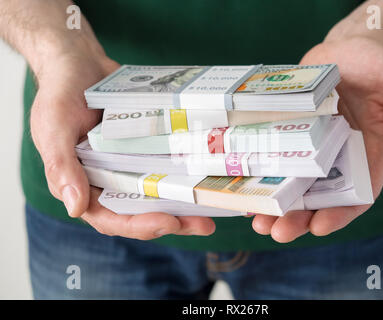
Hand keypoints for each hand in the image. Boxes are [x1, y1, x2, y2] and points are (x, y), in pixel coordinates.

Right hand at [30, 50, 214, 239]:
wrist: (80, 62)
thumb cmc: (58, 95)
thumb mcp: (53, 128)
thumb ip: (61, 167)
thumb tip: (75, 208)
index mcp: (82, 185)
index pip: (110, 217)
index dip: (139, 225)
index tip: (168, 223)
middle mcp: (108, 180)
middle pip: (141, 211)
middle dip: (173, 221)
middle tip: (203, 224)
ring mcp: (129, 165)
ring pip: (158, 192)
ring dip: (184, 203)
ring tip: (212, 209)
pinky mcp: (145, 148)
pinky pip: (165, 164)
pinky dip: (184, 174)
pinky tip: (207, 176)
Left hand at [251, 37, 382, 241]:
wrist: (347, 46)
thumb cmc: (378, 64)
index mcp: (369, 155)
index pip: (356, 195)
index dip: (338, 215)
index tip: (317, 227)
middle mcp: (338, 158)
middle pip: (318, 198)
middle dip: (297, 218)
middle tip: (274, 231)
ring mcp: (312, 148)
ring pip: (293, 184)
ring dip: (275, 205)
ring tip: (254, 218)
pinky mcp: (291, 134)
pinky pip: (276, 159)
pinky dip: (263, 175)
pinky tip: (244, 187)